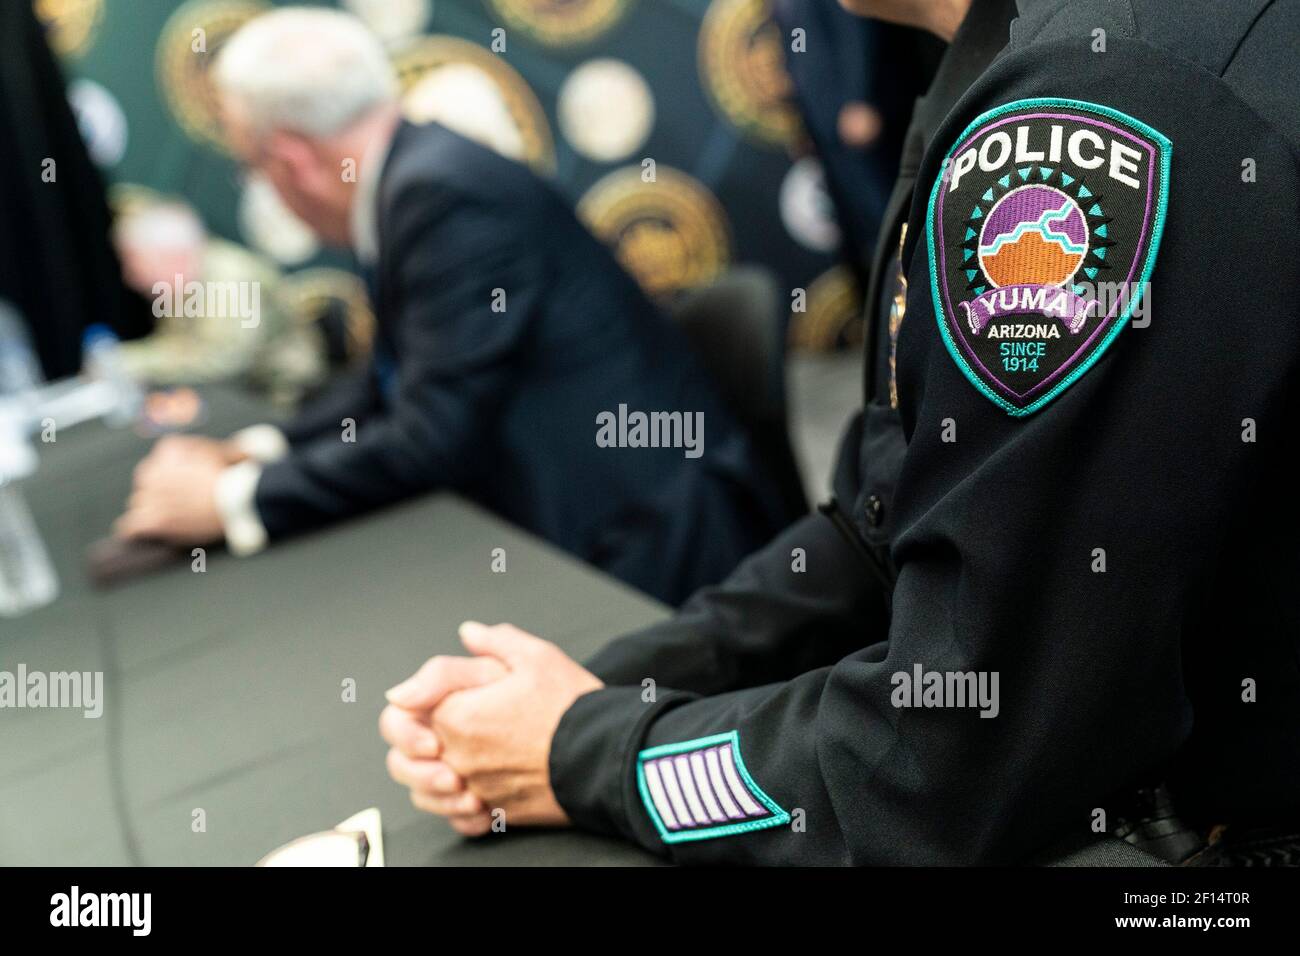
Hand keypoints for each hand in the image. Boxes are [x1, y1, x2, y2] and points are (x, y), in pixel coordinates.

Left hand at [113, 435, 229, 543]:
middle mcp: (155, 471)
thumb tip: (234, 451)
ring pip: (138, 504)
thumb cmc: (234, 477)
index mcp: (169, 451)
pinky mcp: (155, 520)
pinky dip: (135, 530)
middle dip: (155, 494)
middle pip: (144, 485)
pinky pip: (132, 526)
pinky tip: (139, 532)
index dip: (166, 476)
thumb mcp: (226, 452)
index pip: (155, 464)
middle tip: (173, 503)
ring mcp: (153, 496)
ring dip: (148, 511)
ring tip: (161, 519)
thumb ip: (217, 449)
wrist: (237, 500)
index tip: (178, 485)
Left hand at [385, 622, 602, 835]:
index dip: (411, 699)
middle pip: (402, 757)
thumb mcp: (536, 656)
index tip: (424, 696)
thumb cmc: (572, 706)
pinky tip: (474, 793)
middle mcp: (458, 757)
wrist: (605, 754)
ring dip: (430, 779)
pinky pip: (461, 820)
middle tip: (433, 733)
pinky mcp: (497, 812)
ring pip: (425, 793)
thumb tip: (469, 634)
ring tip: (453, 764)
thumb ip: (494, 641)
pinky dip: (461, 810)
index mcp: (457, 715)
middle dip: (412, 743)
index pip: (400, 710)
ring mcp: (476, 788)